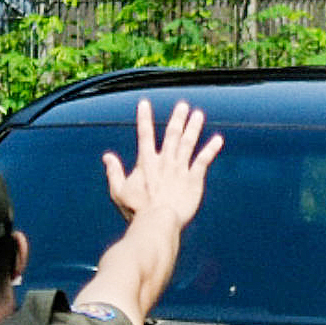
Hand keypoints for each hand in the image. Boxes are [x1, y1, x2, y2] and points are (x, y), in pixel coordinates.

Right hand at [103, 100, 221, 227]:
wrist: (158, 221)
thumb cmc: (137, 210)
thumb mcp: (119, 191)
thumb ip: (114, 172)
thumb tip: (107, 156)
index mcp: (146, 163)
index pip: (144, 135)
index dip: (144, 118)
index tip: (144, 103)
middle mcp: (164, 161)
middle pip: (171, 134)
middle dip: (177, 118)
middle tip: (182, 104)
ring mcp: (180, 169)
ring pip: (188, 143)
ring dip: (193, 127)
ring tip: (198, 114)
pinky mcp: (194, 179)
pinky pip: (204, 160)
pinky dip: (211, 149)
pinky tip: (218, 139)